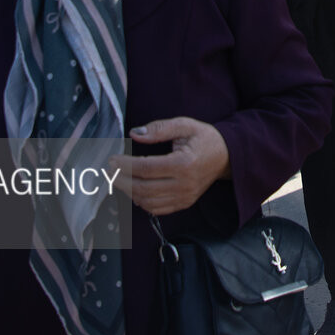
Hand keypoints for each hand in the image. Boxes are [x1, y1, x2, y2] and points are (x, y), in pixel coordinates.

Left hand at [114, 118, 230, 215]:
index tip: (112, 159)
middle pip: (143, 188)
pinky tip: (133, 189)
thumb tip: (134, 133)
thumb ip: (159, 128)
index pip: (146, 168)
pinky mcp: (184, 203)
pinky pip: (157, 209)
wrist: (226, 156)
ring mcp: (185, 197)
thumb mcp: (184, 125)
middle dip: (121, 180)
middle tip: (109, 171)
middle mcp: (184, 184)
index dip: (125, 165)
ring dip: (128, 192)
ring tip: (118, 179)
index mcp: (184, 163)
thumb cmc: (204, 138)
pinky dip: (141, 201)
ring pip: (147, 201)